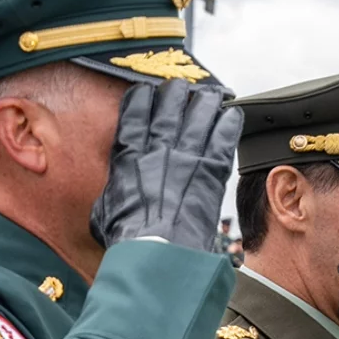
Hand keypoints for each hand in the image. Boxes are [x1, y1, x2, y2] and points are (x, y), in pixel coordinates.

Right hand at [91, 80, 242, 250]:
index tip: (147, 91)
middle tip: (181, 88)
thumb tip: (113, 197)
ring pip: (199, 114)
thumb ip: (113, 195)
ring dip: (206, 101)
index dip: (142, 97)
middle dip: (176, 93)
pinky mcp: (212, 169)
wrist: (156, 250)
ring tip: (211, 95)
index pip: (134, 111)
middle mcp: (158, 148)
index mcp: (129, 155)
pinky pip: (224, 136)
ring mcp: (187, 156)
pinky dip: (229, 122)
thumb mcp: (105, 213)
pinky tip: (234, 114)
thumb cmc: (127, 239)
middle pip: (169, 106)